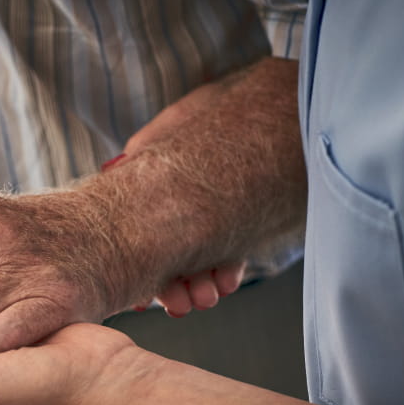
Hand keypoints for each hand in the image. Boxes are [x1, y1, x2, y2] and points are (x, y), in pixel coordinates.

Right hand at [109, 86, 246, 316]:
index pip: (137, 231)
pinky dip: (227, 272)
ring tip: (208, 297)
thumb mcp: (175, 123)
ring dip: (199, 284)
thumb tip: (115, 172)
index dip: (136, 266)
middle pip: (167, 254)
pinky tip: (227, 280)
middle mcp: (180, 205)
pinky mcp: (242, 223)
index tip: (138, 295)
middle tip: (181, 304)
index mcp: (154, 185)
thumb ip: (144, 149)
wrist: (288, 100)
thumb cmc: (225, 107)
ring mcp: (212, 216)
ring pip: (198, 261)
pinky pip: (230, 255)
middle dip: (171, 285)